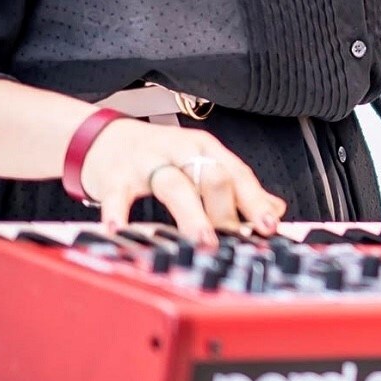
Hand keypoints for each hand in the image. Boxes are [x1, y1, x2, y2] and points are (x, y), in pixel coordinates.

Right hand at [79, 117, 286, 244]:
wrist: (104, 139)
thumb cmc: (159, 156)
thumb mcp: (199, 163)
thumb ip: (237, 187)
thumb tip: (275, 210)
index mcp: (205, 150)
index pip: (237, 173)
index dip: (255, 201)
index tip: (268, 227)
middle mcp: (181, 152)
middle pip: (211, 175)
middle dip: (225, 210)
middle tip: (234, 241)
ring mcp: (148, 163)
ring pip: (174, 185)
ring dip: (191, 214)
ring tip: (203, 240)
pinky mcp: (116, 177)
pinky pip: (118, 195)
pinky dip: (119, 213)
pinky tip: (121, 231)